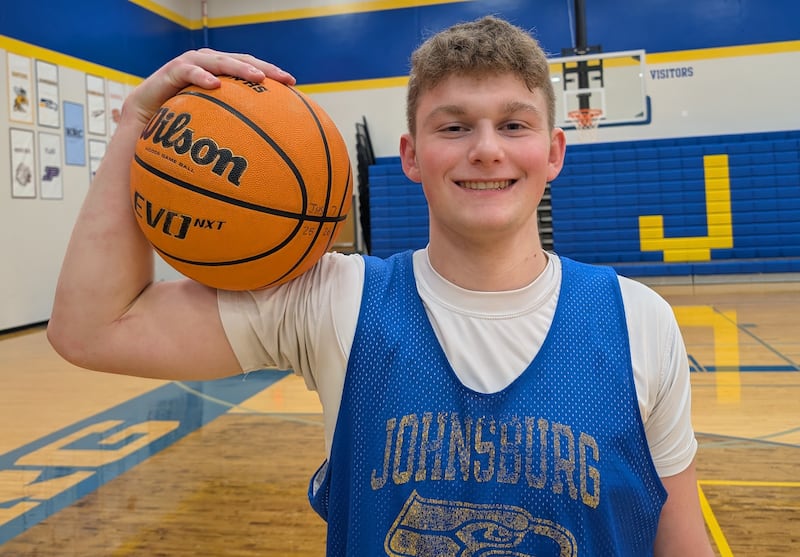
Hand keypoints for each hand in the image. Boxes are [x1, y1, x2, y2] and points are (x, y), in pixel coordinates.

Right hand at [121, 48, 295, 127]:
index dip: (272, 74)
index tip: (295, 84)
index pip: (250, 71)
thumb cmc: (180, 137)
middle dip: (262, 67)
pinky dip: (200, 76)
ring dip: (237, 67)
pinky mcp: (168, 73)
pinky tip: (214, 84)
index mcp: (220, 79)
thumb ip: (235, 140)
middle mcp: (207, 68)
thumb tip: (268, 164)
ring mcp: (188, 67)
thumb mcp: (212, 138)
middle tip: (282, 78)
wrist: (141, 128)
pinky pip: (185, 71)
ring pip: (217, 60)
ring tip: (256, 77)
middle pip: (239, 61)